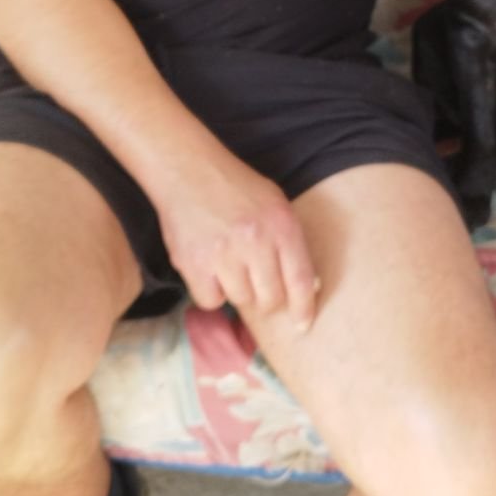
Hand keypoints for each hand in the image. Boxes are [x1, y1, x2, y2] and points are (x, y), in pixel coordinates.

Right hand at [155, 151, 318, 326]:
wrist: (188, 170)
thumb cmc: (236, 188)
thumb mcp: (275, 204)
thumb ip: (291, 242)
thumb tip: (307, 287)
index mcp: (281, 225)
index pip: (300, 280)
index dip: (304, 308)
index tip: (303, 326)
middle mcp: (255, 241)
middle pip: (270, 299)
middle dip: (267, 298)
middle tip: (256, 281)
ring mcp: (223, 253)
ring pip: (241, 301)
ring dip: (238, 290)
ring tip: (229, 264)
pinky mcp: (194, 264)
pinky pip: (211, 300)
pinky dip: (211, 291)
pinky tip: (209, 269)